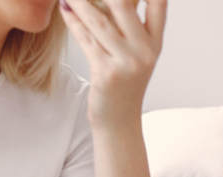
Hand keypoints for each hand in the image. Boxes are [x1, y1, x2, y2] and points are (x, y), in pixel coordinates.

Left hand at [60, 0, 166, 124]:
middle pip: (123, 5)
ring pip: (99, 20)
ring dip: (79, 0)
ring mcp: (126, 63)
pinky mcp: (106, 73)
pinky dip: (73, 21)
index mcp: (154, 43)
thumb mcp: (134, 54)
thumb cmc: (124, 81)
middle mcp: (145, 51)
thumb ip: (129, 25)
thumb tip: (113, 0)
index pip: (158, 3)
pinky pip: (86, 39)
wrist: (119, 120)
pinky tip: (64, 8)